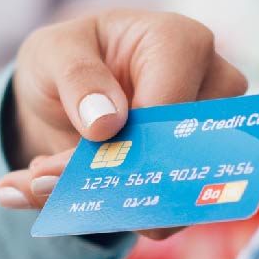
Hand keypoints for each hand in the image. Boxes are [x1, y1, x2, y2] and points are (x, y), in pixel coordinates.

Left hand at [0, 9, 246, 226]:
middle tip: (45, 185)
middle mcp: (213, 89)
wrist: (68, 89)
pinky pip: (166, 213)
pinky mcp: (195, 174)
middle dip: (114, 181)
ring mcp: (212, 135)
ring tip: (47, 188)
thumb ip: (76, 77)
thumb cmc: (70, 56)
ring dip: (111, 204)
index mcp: (183, 44)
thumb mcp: (52, 52)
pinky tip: (69, 197)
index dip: (123, 145)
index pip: (168, 110)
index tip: (65, 164)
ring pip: (178, 195)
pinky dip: (113, 214)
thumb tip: (106, 124)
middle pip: (181, 156)